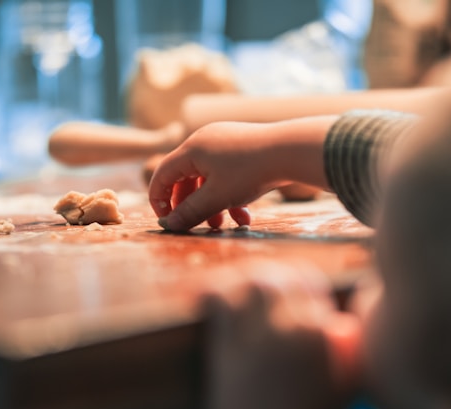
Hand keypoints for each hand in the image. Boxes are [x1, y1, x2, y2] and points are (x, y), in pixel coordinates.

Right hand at [149, 122, 283, 230]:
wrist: (290, 151)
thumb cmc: (250, 171)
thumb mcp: (217, 197)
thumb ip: (190, 212)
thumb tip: (169, 224)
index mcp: (192, 149)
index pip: (163, 174)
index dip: (159, 199)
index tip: (167, 220)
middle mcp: (205, 141)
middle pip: (186, 178)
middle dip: (191, 206)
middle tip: (195, 226)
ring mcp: (224, 143)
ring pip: (209, 179)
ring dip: (212, 205)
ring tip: (222, 225)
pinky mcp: (242, 148)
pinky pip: (227, 174)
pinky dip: (230, 195)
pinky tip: (244, 215)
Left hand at [198, 258, 361, 408]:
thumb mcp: (344, 385)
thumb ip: (348, 349)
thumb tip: (340, 321)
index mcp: (320, 333)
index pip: (308, 280)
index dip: (295, 275)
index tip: (285, 280)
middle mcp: (291, 328)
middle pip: (278, 277)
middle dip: (268, 273)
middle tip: (256, 278)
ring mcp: (259, 337)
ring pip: (251, 284)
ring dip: (241, 277)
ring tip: (232, 280)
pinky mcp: (229, 348)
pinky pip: (220, 304)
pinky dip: (210, 291)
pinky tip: (201, 294)